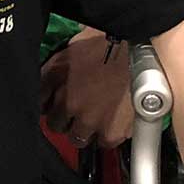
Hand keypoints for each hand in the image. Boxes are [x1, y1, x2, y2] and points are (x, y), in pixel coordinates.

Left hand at [41, 29, 133, 148]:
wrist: (142, 45)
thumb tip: (45, 89)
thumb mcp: (70, 49)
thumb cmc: (109, 40)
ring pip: (79, 138)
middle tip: (79, 108)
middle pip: (57, 126)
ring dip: (85, 130)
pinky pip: (105, 143)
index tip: (57, 104)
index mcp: (58, 83)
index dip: (51, 105)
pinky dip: (108, 134)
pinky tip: (113, 119)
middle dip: (65, 118)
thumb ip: (52, 70)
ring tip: (97, 115)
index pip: (41, 106)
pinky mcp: (113, 132)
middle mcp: (72, 106)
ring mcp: (92, 122)